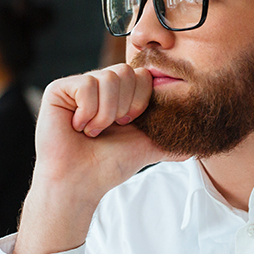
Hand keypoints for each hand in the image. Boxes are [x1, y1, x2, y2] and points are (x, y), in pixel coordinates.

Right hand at [13, 64, 173, 253]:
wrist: (80, 182)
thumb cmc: (108, 165)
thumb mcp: (145, 147)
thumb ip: (169, 141)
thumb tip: (194, 146)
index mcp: (118, 94)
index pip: (141, 75)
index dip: (140, 101)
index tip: (127, 124)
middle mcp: (98, 85)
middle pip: (126, 72)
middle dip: (123, 107)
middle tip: (109, 128)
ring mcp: (77, 86)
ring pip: (107, 78)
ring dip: (105, 114)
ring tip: (92, 131)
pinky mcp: (58, 89)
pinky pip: (86, 85)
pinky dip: (87, 112)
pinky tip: (77, 127)